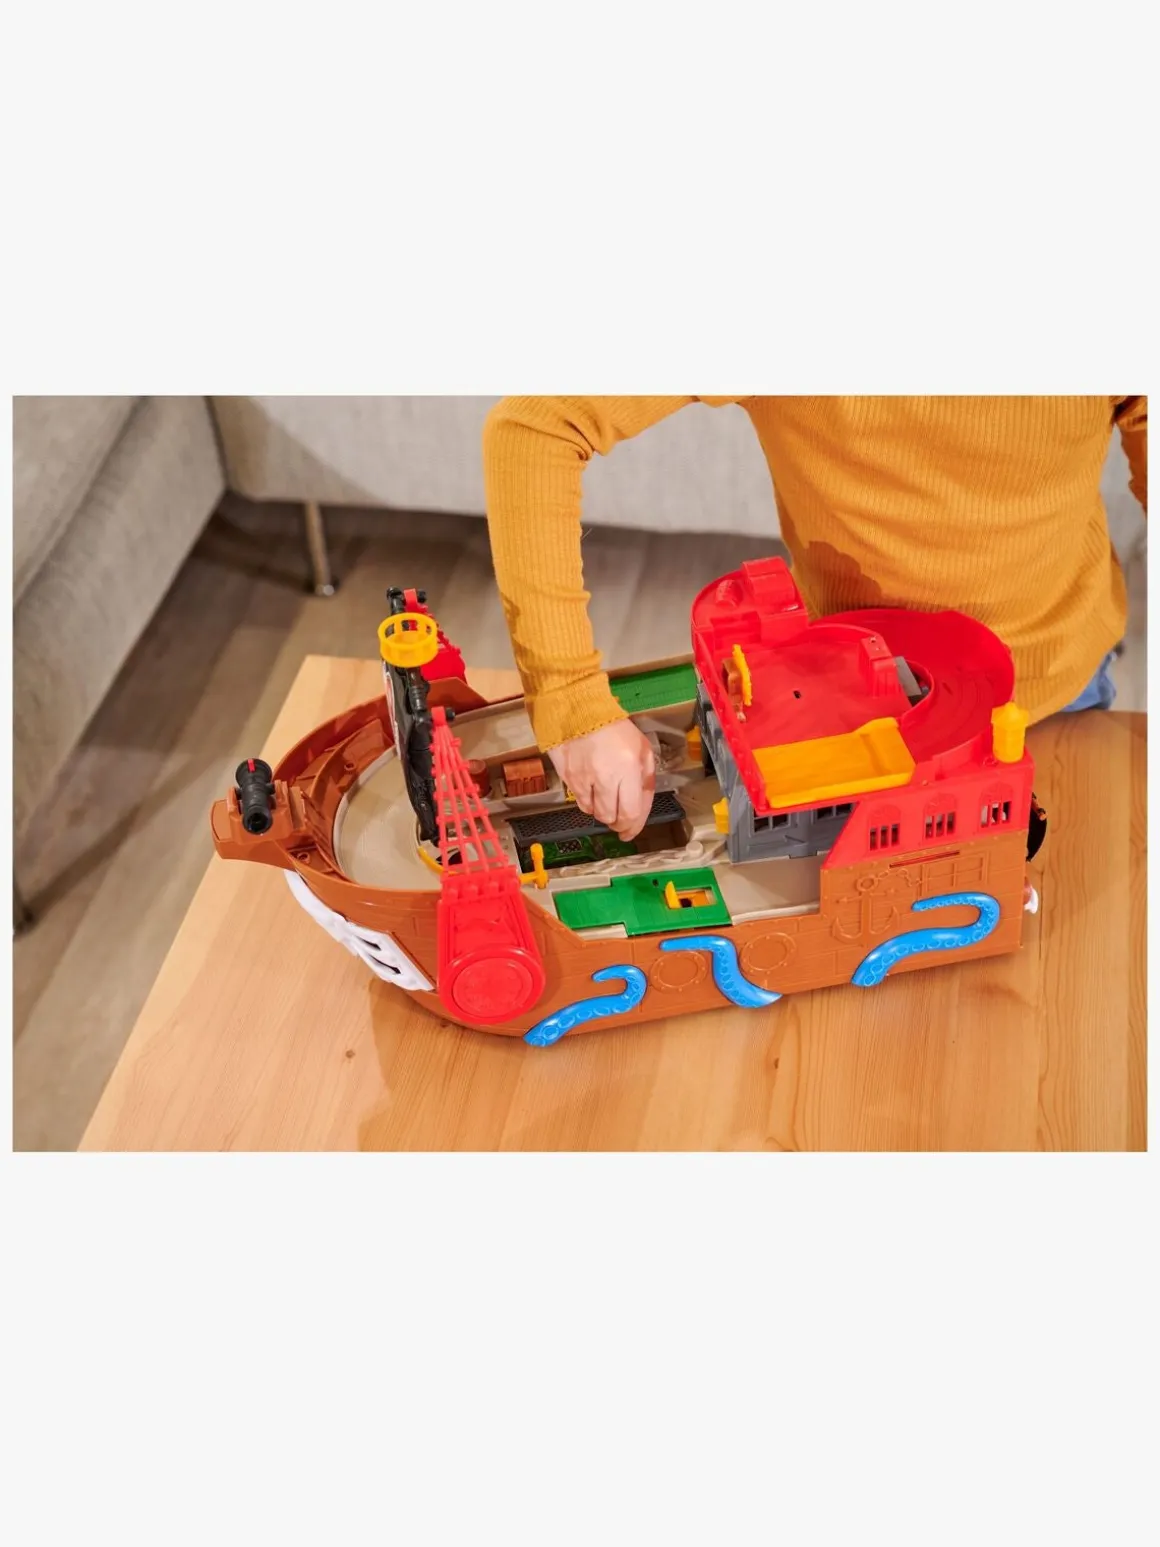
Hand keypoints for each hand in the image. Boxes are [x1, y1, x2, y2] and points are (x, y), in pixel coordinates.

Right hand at [548, 720, 655, 840]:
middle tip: (620, 818)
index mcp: (628, 770)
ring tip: (606, 800)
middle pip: (610, 818)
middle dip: (617, 822)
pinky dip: (588, 802)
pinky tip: (592, 791)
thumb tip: (643, 803)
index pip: (630, 813)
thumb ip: (646, 778)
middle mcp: (604, 778)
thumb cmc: (614, 728)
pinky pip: (578, 801)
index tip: (630, 832)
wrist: (578, 711)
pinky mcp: (567, 778)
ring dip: (602, 812)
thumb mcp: (642, 749)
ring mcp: (582, 779)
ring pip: (593, 813)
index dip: (632, 828)